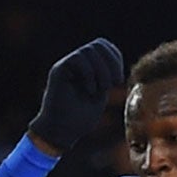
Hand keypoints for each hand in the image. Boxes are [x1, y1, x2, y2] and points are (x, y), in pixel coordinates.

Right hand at [29, 38, 124, 154]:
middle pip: (98, 44)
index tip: (118, 80)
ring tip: (101, 90)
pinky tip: (89, 91)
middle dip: (111, 62)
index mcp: (86, 66)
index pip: (103, 46)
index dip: (115, 58)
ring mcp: (66, 65)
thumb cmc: (80, 118)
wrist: (61, 132)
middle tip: (113, 84)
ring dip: (101, 71)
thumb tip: (116, 61)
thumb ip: (106, 74)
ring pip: (89, 50)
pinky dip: (88, 74)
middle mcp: (75, 62)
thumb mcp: (101, 93)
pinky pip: (78, 59)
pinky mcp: (58, 70)